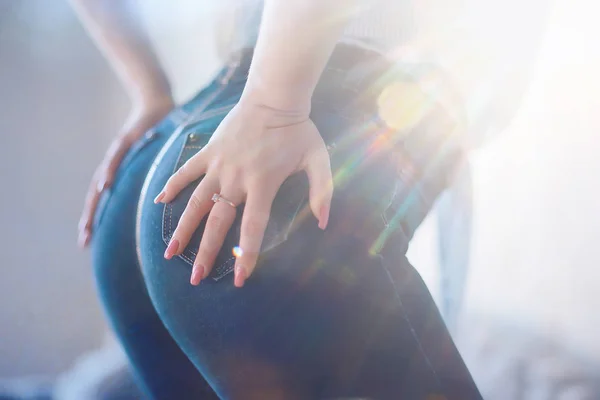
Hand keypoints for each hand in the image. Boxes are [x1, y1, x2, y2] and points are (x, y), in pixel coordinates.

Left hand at [78, 96, 173, 247]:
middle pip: (99, 196)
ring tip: (89, 223)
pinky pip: (116, 157)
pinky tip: (106, 185)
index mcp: (124, 173)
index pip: (108, 201)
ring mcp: (118, 152)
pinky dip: (110, 171)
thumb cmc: (162, 134)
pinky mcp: (126, 139)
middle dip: (91, 218)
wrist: (158, 103)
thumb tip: (169, 203)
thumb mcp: (160, 164)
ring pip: (101, 180)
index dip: (99, 219)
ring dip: (94, 203)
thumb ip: (162, 183)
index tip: (92, 242)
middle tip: (85, 241)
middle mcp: (116, 165)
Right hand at [155, 99, 332, 286]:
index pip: (252, 228)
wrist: (274, 96)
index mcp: (263, 185)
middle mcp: (236, 179)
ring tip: (170, 253)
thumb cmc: (298, 129)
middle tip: (196, 278)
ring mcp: (219, 165)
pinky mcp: (209, 151)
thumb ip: (323, 191)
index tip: (239, 280)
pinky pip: (186, 171)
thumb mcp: (319, 159)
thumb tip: (323, 223)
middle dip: (207, 253)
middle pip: (218, 223)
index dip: (246, 256)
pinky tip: (160, 202)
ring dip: (183, 229)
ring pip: (196, 203)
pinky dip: (172, 185)